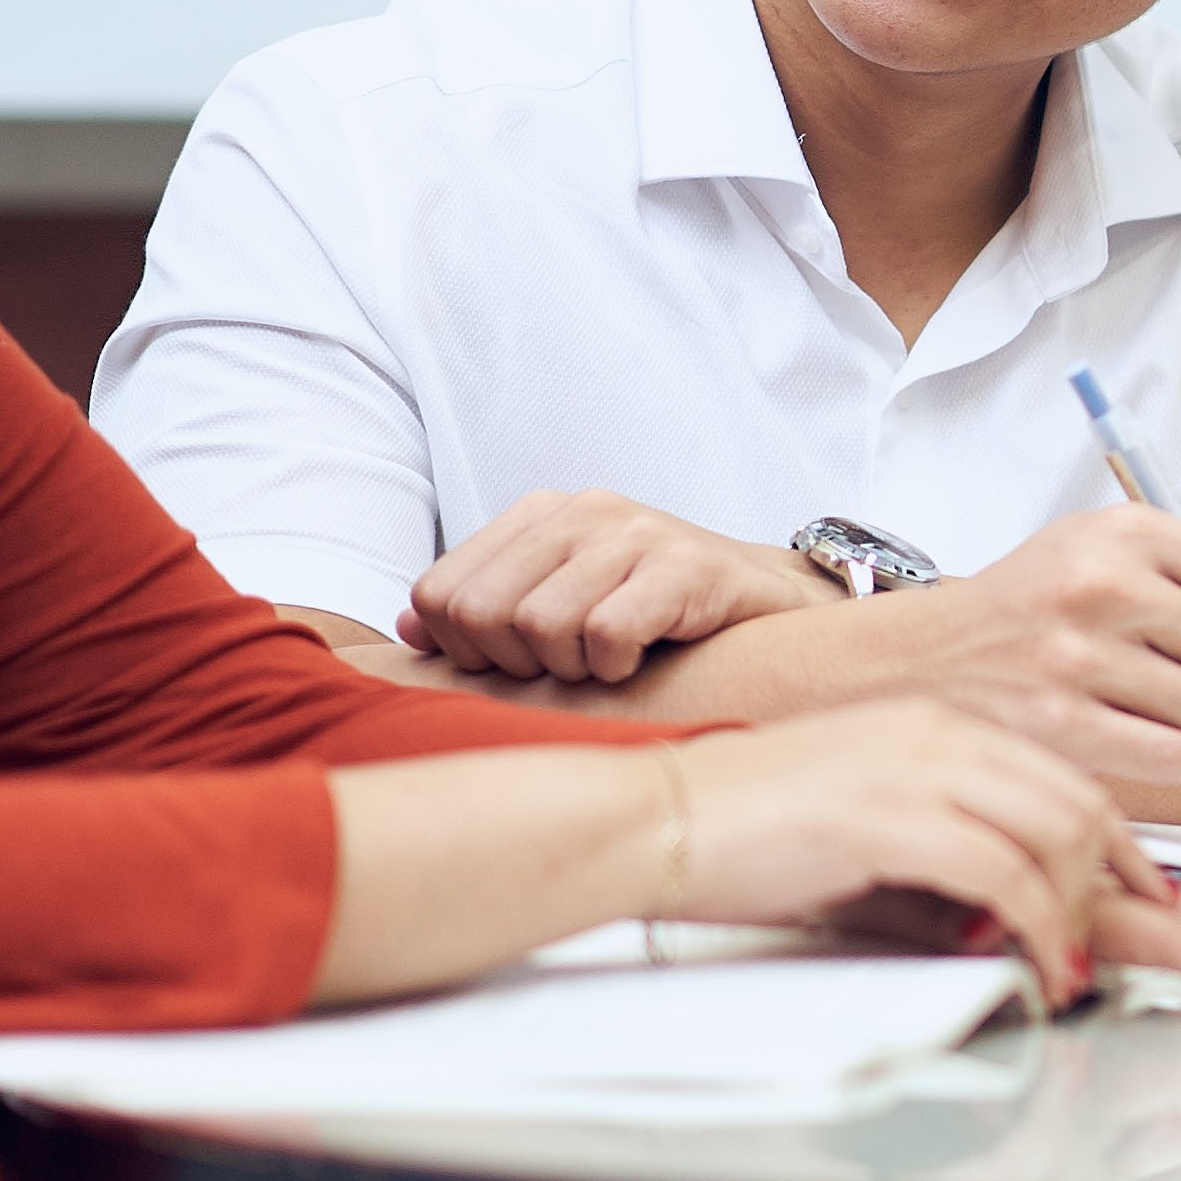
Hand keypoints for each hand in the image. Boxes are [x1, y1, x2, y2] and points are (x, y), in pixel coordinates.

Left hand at [404, 492, 829, 683]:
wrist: (771, 599)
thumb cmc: (657, 610)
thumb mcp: (563, 599)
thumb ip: (489, 605)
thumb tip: (410, 625)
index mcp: (540, 514)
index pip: (440, 593)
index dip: (462, 650)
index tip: (513, 663)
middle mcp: (583, 511)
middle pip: (481, 614)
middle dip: (514, 664)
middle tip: (564, 669)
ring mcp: (636, 534)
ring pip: (541, 627)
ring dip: (571, 669)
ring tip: (606, 663)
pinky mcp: (686, 567)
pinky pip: (608, 635)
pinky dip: (616, 667)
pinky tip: (639, 661)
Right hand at [666, 700, 1164, 1001]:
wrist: (656, 817)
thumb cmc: (744, 825)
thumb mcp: (864, 811)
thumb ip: (940, 833)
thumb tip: (1003, 894)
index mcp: (934, 725)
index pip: (1062, 775)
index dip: (1117, 844)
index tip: (1143, 895)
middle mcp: (936, 734)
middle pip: (1077, 801)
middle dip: (1121, 881)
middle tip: (1129, 940)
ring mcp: (913, 771)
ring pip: (1055, 830)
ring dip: (1079, 911)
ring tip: (1072, 965)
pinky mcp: (886, 819)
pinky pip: (1002, 874)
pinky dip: (1037, 927)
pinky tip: (1036, 965)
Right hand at [888, 503, 1180, 785]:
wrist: (921, 660)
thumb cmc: (1030, 602)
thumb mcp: (1108, 545)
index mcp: (1127, 531)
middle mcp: (1104, 585)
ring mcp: (1078, 656)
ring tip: (1164, 711)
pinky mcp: (1059, 724)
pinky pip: (1178, 759)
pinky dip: (1179, 762)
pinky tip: (1144, 743)